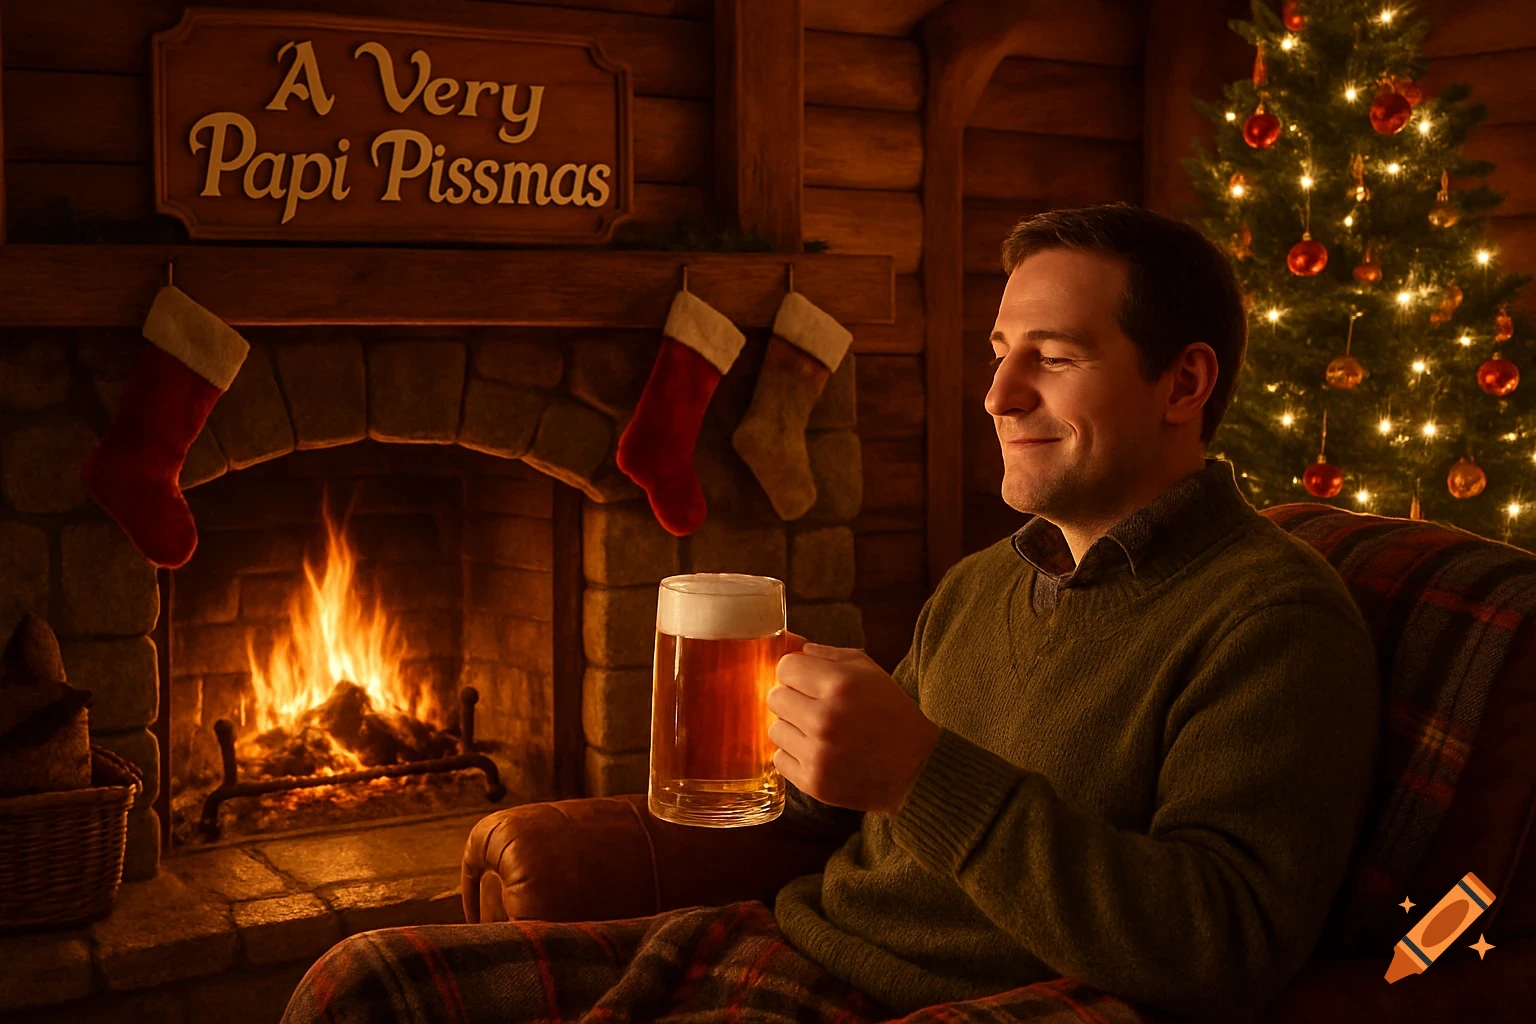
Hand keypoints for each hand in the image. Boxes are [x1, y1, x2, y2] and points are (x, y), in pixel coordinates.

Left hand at [768, 635, 939, 816]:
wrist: (916, 765)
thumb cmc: (890, 712)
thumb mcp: (867, 670)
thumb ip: (825, 655)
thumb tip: (788, 643)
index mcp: (840, 685)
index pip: (784, 668)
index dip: (796, 673)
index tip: (807, 682)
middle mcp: (825, 718)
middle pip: (774, 698)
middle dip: (793, 700)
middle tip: (815, 708)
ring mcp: (818, 753)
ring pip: (774, 729)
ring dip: (793, 729)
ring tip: (821, 733)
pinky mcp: (814, 782)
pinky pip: (779, 759)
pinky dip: (796, 756)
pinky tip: (820, 753)